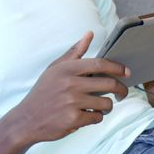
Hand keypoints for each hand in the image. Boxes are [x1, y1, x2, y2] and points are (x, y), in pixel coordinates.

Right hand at [12, 31, 130, 142]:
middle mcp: (70, 84)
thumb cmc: (44, 92)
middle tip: (122, 93)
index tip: (127, 71)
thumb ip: (75, 52)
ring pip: (106, 103)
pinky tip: (86, 116)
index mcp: (67, 68)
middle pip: (109, 84)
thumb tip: (89, 34)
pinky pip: (97, 118)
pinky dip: (96, 118)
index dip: (117, 67)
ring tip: (99, 106)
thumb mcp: (55, 68)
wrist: (26, 119)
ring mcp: (72, 102)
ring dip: (107, 106)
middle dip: (121, 89)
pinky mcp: (73, 119)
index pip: (100, 64)